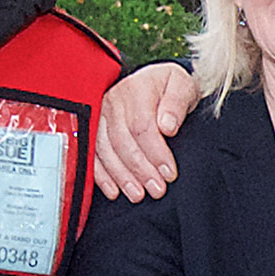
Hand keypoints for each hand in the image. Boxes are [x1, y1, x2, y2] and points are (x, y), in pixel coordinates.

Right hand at [93, 62, 195, 201]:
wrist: (155, 81)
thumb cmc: (169, 85)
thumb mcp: (182, 85)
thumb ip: (177, 103)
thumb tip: (168, 126)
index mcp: (136, 89)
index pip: (142, 126)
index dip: (155, 153)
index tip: (169, 173)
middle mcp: (113, 101)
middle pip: (122, 141)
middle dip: (140, 170)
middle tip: (157, 189)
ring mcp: (100, 114)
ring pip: (105, 150)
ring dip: (121, 176)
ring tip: (138, 194)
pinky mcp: (93, 127)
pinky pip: (92, 154)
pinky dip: (101, 175)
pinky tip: (113, 190)